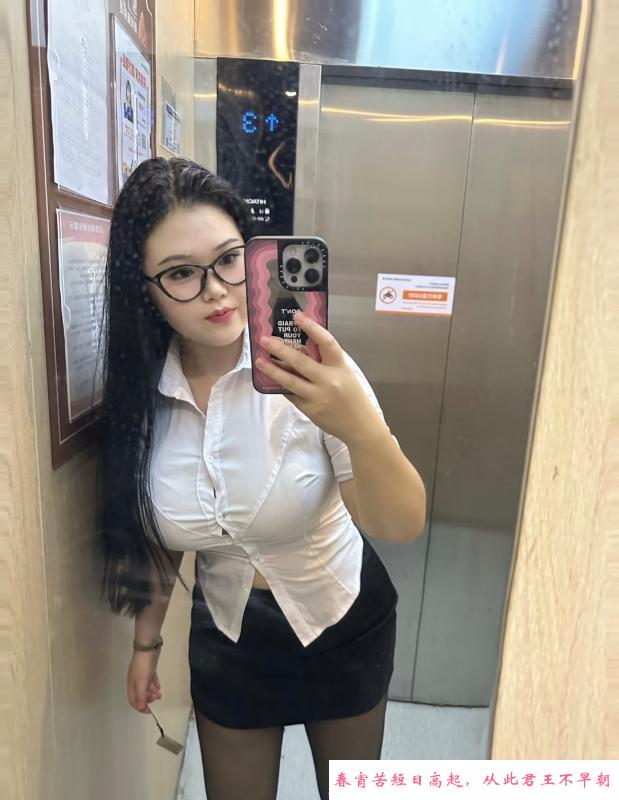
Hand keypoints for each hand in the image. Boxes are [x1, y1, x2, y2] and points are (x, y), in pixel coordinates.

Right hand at [127, 651, 161, 713]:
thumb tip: (141, 707)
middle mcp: (135, 680)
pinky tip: (159, 686)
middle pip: (140, 694)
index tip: (149, 711)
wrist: (148, 647)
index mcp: (131, 684)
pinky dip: (155, 684)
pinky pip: (151, 680)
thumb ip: (141, 695)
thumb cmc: (144, 665)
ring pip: (146, 687)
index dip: (140, 707)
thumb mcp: (142, 682)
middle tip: (156, 698)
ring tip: (159, 694)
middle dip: (148, 699)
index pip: (133, 700)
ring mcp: (142, 673)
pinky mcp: (149, 668)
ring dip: (152, 692)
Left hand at [255, 311, 385, 445]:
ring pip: (290, 380)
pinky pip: (292, 394)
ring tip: (259, 361)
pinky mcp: (310, 409)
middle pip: (301, 361)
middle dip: (280, 349)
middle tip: (265, 340)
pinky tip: (271, 379)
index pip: (326, 342)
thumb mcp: (344, 373)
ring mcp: (318, 396)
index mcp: (340, 367)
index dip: (311, 327)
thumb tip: (299, 347)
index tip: (297, 316)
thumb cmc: (351, 395)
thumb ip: (326, 362)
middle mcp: (329, 380)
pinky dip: (282, 386)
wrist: (359, 426)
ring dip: (272, 370)